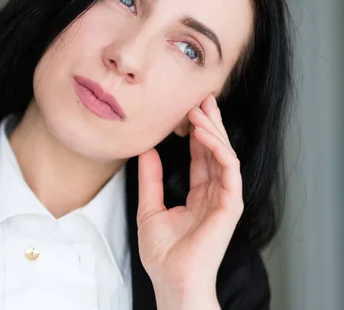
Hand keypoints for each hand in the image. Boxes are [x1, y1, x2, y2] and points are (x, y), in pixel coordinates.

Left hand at [136, 95, 242, 307]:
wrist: (170, 279)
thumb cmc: (162, 253)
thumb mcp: (149, 208)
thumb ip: (150, 179)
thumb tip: (145, 150)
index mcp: (199, 194)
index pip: (201, 156)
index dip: (196, 132)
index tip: (186, 109)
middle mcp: (214, 193)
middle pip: (216, 150)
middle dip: (210, 122)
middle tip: (200, 97)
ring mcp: (224, 198)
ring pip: (224, 154)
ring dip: (213, 129)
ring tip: (199, 109)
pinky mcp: (230, 205)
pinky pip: (228, 169)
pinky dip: (217, 148)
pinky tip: (203, 133)